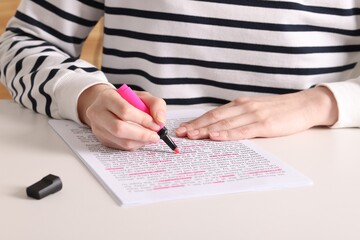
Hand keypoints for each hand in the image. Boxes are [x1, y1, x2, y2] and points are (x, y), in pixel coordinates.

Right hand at [78, 84, 166, 149]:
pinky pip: (121, 146)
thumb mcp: (142, 96)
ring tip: (150, 137)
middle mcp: (98, 113)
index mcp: (107, 97)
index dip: (143, 120)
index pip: (125, 111)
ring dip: (140, 142)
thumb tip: (160, 121)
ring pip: (120, 140)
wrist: (106, 105)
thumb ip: (156, 104)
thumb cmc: (125, 100)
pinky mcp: (102, 139)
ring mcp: (98, 128)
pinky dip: (135, 144)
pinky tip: (141, 140)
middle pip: (120, 128)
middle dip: (142, 134)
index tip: (156, 124)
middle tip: (155, 136)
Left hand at [176, 87, 337, 139]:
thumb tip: (220, 126)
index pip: (214, 113)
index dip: (197, 121)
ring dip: (206, 130)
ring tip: (192, 136)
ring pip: (225, 123)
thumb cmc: (279, 109)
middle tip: (180, 133)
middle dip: (196, 126)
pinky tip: (216, 137)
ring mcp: (254, 115)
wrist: (304, 105)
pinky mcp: (265, 124)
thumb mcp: (255, 109)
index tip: (183, 128)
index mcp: (240, 104)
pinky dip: (227, 134)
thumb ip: (239, 115)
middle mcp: (244, 107)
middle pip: (215, 117)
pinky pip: (243, 130)